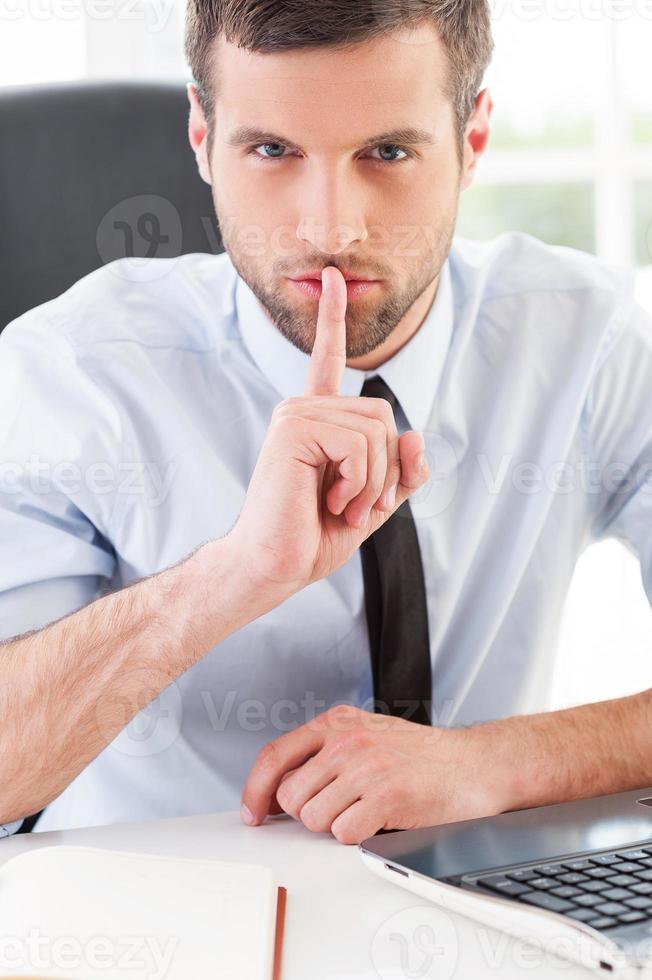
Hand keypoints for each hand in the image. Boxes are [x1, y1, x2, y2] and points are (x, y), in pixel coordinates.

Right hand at [227, 267, 428, 606]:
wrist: (275, 566)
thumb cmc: (314, 536)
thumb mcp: (373, 502)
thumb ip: (399, 472)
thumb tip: (415, 433)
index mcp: (317, 421)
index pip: (328, 360)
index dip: (333, 320)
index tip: (331, 278)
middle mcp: (303, 409)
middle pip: (383, 414)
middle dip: (385, 469)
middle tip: (355, 504)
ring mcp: (295, 415)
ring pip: (376, 430)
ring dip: (372, 482)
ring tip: (341, 506)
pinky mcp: (293, 428)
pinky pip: (358, 443)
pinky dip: (358, 482)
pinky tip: (331, 500)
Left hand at [240, 705, 514, 843]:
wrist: (474, 764)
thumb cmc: (422, 755)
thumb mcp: (366, 734)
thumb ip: (324, 751)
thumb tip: (280, 786)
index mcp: (337, 723)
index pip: (275, 755)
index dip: (256, 790)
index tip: (253, 812)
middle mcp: (347, 741)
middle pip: (290, 795)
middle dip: (306, 812)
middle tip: (336, 808)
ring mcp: (366, 767)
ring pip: (312, 818)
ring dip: (333, 824)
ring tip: (363, 810)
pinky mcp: (386, 796)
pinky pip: (343, 834)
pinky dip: (357, 836)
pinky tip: (378, 819)